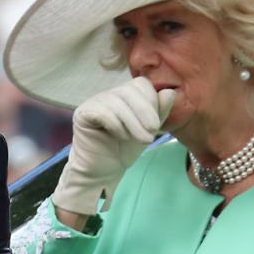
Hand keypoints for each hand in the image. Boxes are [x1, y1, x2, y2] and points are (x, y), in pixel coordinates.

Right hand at [52, 77, 176, 216]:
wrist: (105, 170)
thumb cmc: (125, 149)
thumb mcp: (149, 130)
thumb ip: (160, 111)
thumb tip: (170, 92)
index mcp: (126, 95)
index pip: (141, 84)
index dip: (152, 101)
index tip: (157, 124)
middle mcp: (110, 94)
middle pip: (129, 90)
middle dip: (145, 111)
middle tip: (153, 131)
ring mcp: (95, 102)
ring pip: (116, 102)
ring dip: (134, 123)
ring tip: (143, 140)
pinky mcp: (83, 113)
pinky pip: (101, 112)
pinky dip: (116, 125)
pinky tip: (121, 137)